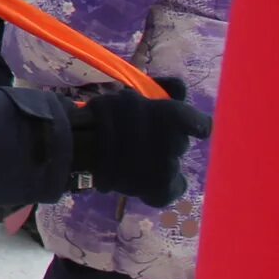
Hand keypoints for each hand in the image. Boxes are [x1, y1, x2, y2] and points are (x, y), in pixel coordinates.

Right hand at [66, 80, 211, 207]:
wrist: (78, 146)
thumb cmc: (103, 115)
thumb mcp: (131, 93)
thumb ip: (161, 90)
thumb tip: (180, 88)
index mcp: (172, 116)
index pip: (201, 123)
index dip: (194, 124)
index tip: (188, 126)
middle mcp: (176, 143)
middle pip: (180, 142)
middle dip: (167, 139)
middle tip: (143, 136)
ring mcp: (169, 169)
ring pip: (173, 162)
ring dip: (161, 158)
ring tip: (137, 156)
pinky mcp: (160, 190)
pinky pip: (175, 187)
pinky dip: (167, 184)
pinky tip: (152, 177)